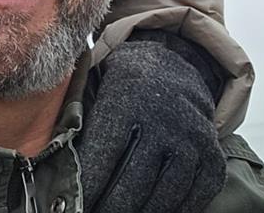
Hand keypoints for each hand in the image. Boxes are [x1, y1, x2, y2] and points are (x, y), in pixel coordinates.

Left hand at [80, 29, 225, 212]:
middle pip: (131, 184)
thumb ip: (77, 114)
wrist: (177, 65)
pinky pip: (196, 196)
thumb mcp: (98, 81)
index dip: (87, 188)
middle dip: (108, 207)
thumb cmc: (126, 83)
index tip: (74, 205)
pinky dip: (175, 210)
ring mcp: (193, 138)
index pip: (102, 158)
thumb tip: (51, 155)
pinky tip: (154, 212)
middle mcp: (165, 119)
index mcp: (128, 99)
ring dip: (140, 212)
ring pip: (163, 195)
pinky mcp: (212, 153)